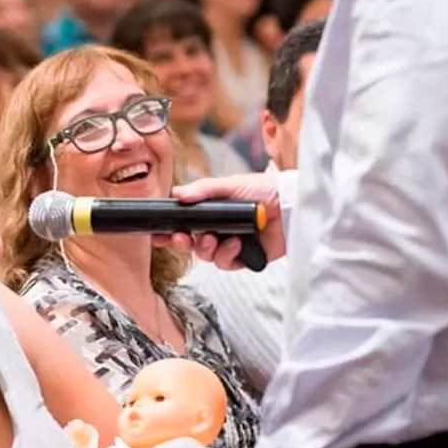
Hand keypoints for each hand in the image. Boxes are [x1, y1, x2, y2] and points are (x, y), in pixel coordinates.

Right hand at [152, 174, 285, 269]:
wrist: (290, 204)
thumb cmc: (264, 189)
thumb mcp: (230, 184)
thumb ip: (203, 190)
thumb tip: (177, 193)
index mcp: (212, 213)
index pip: (186, 225)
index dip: (171, 232)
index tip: (158, 234)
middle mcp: (219, 230)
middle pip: (192, 244)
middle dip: (182, 243)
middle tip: (182, 238)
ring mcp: (231, 245)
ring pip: (206, 256)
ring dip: (205, 248)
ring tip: (212, 238)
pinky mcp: (245, 258)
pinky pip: (226, 263)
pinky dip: (227, 254)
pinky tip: (235, 242)